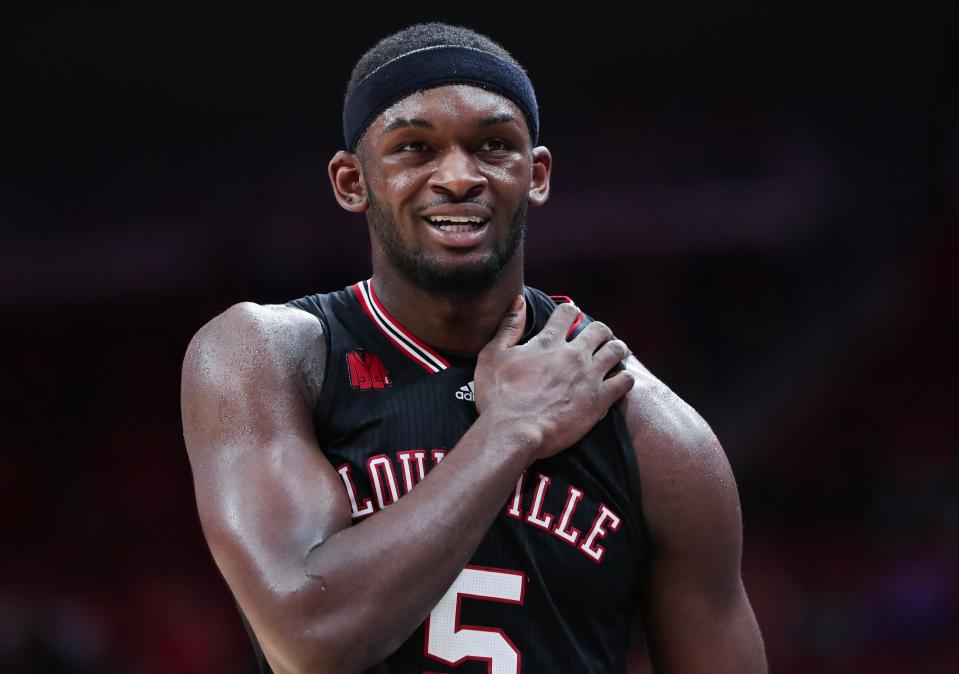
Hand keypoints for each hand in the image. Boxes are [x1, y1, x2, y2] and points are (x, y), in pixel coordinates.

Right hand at [474, 295, 633, 460]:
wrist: (512, 431)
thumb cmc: (498, 396)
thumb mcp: (492, 355)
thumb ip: (508, 327)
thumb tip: (519, 301)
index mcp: (548, 342)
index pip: (566, 313)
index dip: (570, 312)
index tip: (571, 316)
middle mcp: (573, 355)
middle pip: (599, 330)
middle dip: (599, 332)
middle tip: (597, 340)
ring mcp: (589, 377)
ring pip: (616, 351)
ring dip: (616, 350)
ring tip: (613, 355)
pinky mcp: (599, 400)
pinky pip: (625, 381)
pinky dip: (625, 378)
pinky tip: (619, 381)